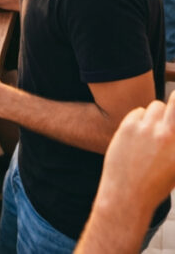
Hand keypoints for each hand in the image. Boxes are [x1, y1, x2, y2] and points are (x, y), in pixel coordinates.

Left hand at [76, 94, 174, 253]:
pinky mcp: (129, 126)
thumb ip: (174, 144)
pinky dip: (139, 119)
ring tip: (151, 131)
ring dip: (155, 114)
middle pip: (172, 104)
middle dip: (171, 106)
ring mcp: (147, 129)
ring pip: (155, 106)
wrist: (127, 194)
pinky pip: (138, 111)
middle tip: (166, 115)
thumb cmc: (154, 184)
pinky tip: (138, 134)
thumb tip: (170, 129)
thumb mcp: (174, 168)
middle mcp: (167, 135)